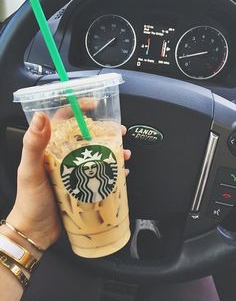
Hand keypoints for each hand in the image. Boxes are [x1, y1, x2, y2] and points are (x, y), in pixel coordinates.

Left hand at [7, 112, 130, 249]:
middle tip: (119, 131)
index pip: (64, 121)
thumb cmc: (30, 201)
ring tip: (124, 152)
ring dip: (112, 150)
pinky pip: (101, 174)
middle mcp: (63, 156)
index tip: (94, 105)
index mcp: (50, 148)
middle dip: (105, 130)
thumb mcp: (30, 171)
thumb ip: (33, 145)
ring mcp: (75, 170)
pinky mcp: (83, 184)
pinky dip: (113, 171)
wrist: (36, 231)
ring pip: (97, 154)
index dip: (78, 109)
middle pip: (87, 136)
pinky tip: (121, 172)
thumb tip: (40, 117)